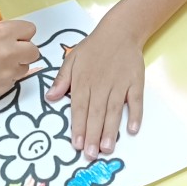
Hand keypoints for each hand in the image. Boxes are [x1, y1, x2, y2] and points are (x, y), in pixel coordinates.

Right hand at [0, 20, 38, 95]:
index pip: (31, 30)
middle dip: (24, 51)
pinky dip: (5, 78)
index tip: (13, 38)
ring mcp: (7, 72)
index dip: (22, 34)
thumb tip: (20, 39)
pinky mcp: (3, 87)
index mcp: (3, 32)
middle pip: (34, 52)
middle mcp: (9, 51)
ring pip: (25, 68)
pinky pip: (14, 81)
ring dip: (15, 66)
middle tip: (9, 52)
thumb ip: (6, 33)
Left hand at [45, 22, 144, 160]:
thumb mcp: (72, 58)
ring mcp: (120, 83)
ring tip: (108, 148)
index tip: (76, 144)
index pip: (79, 107)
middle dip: (93, 134)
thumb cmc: (93, 47)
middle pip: (96, 113)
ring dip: (111, 130)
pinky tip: (132, 129)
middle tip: (91, 155)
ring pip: (114, 110)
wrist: (120, 30)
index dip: (78, 126)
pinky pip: (136, 100)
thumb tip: (50, 98)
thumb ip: (62, 79)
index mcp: (83, 80)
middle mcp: (101, 84)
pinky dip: (135, 114)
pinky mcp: (135, 82)